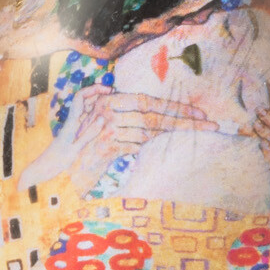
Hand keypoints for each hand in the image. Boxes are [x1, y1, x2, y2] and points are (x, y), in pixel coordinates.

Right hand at [57, 85, 211, 192]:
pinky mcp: (105, 146)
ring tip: (191, 131)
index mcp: (109, 102)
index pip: (149, 102)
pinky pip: (134, 146)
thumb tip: (153, 118)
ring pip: (147, 131)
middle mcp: (108, 111)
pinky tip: (149, 146)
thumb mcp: (104, 128)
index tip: (200, 114)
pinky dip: (142, 147)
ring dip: (167, 135)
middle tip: (210, 123)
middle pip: (154, 116)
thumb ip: (125, 118)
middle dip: (184, 120)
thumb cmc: (84, 148)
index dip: (176, 108)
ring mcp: (106, 128)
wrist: (59, 167)